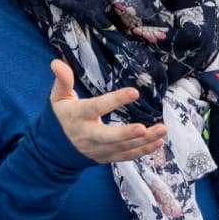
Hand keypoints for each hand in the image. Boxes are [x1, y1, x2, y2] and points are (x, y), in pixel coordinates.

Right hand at [48, 59, 166, 163]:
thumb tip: (56, 62)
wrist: (55, 148)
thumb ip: (62, 81)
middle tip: (144, 128)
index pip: (96, 108)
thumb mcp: (59, 98)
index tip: (135, 92)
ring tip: (163, 129)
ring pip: (122, 147)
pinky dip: (143, 151)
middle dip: (126, 134)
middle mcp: (88, 136)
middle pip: (108, 137)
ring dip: (144, 141)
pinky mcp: (107, 157)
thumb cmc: (64, 115)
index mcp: (78, 117)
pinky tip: (159, 142)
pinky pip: (126, 156)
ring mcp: (98, 149)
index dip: (114, 100)